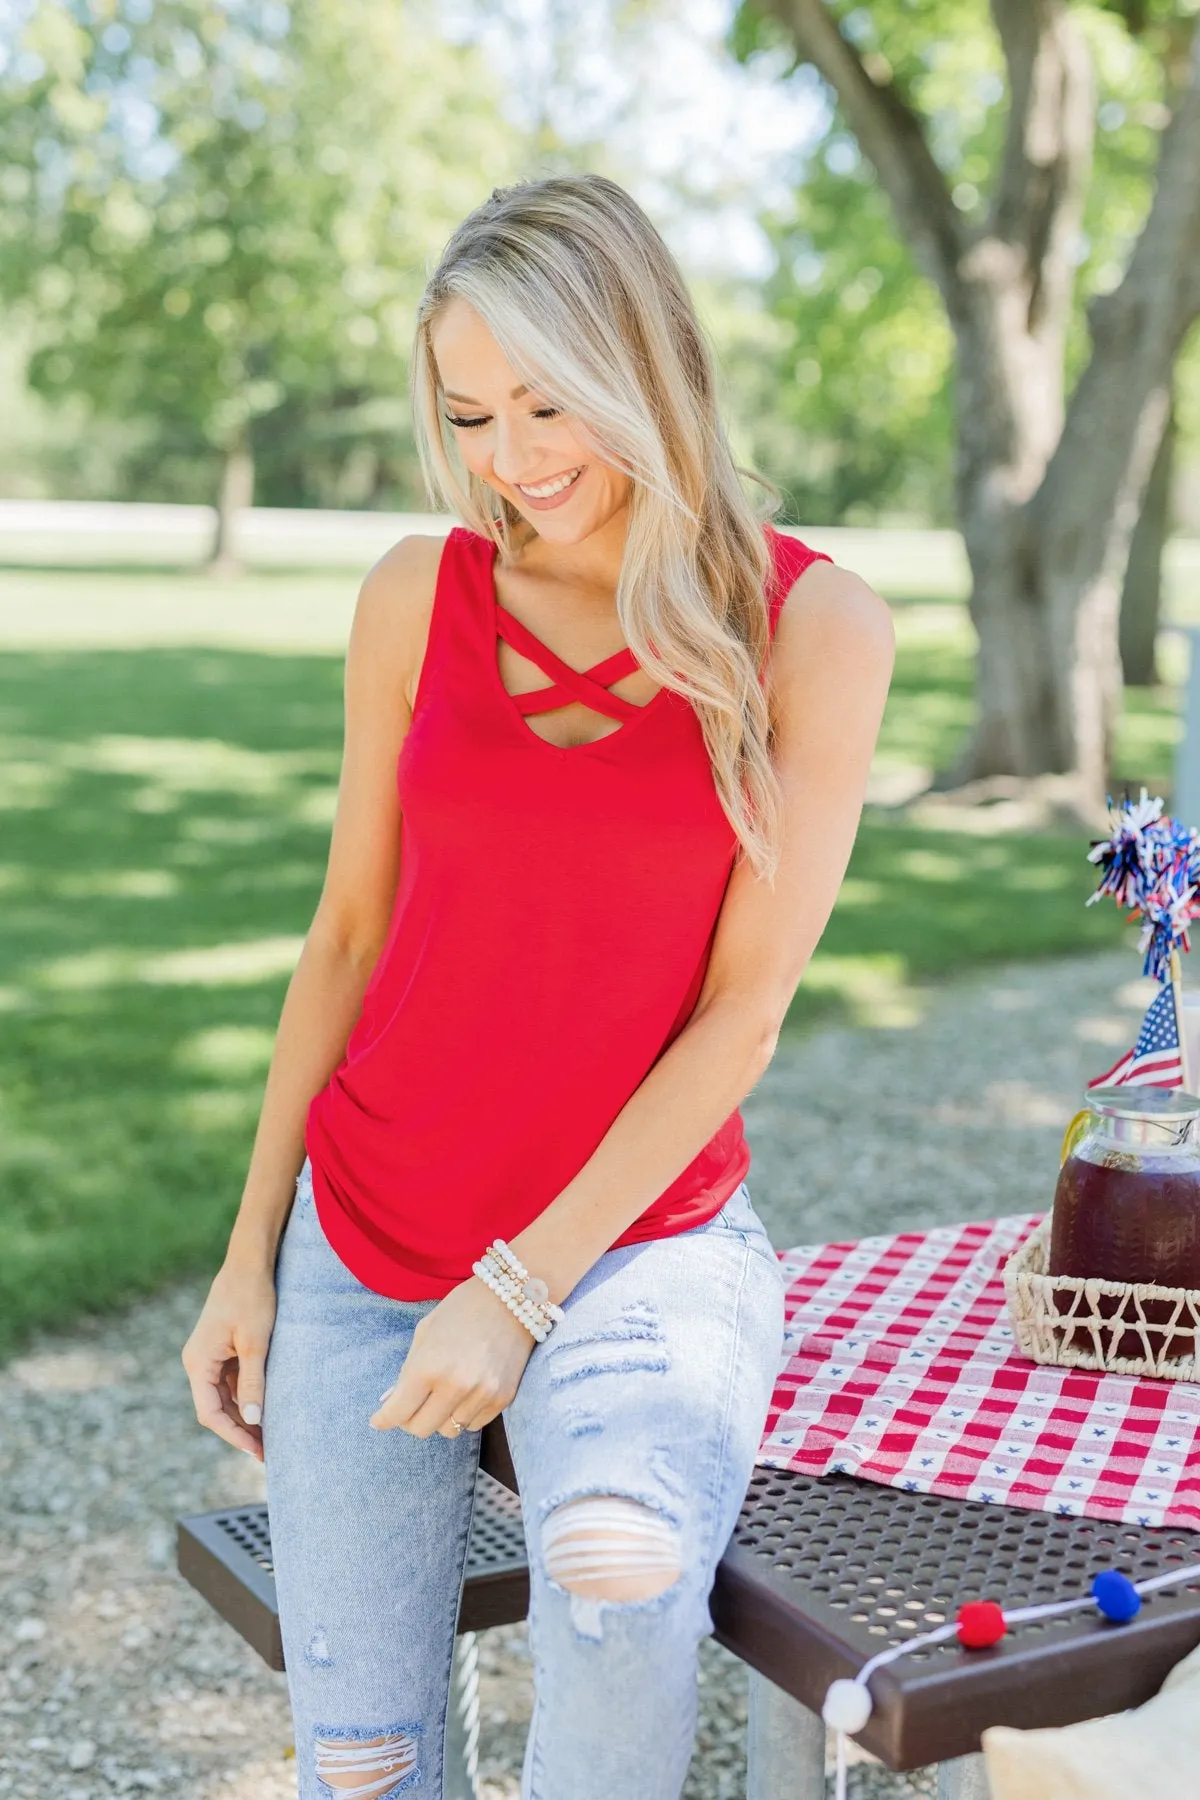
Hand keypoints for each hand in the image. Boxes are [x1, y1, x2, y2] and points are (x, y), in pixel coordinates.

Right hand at [182, 1261, 276, 1460]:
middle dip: (239, 1430)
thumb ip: (253, 1381)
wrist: (249, 1263)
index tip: (256, 1451)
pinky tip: (264, 1409)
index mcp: (198, 1362)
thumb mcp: (256, 1342)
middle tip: (267, 1452)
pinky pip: (230, 1382)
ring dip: (243, 1416)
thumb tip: (253, 1419)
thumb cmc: (252, 1298)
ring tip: (268, 1437)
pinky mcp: (220, 1350)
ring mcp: (208, 1356)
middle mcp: (197, 1362)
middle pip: (215, 1408)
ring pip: (223, 1397)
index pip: (210, 1412)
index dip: (233, 1435)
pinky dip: (245, 1397)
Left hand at [370, 1275, 535, 1438]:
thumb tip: (390, 1402)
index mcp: (428, 1366)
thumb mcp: (425, 1332)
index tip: (379, 1420)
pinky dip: (465, 1414)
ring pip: (449, 1431)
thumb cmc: (462, 1309)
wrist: (512, 1296)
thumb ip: (407, 1370)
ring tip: (442, 1395)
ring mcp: (482, 1394)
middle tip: (411, 1406)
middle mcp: (455, 1385)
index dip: (383, 1420)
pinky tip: (466, 1393)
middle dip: (410, 1421)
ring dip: (440, 1418)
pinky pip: (474, 1424)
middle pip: (421, 1429)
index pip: (397, 1413)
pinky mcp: (503, 1398)